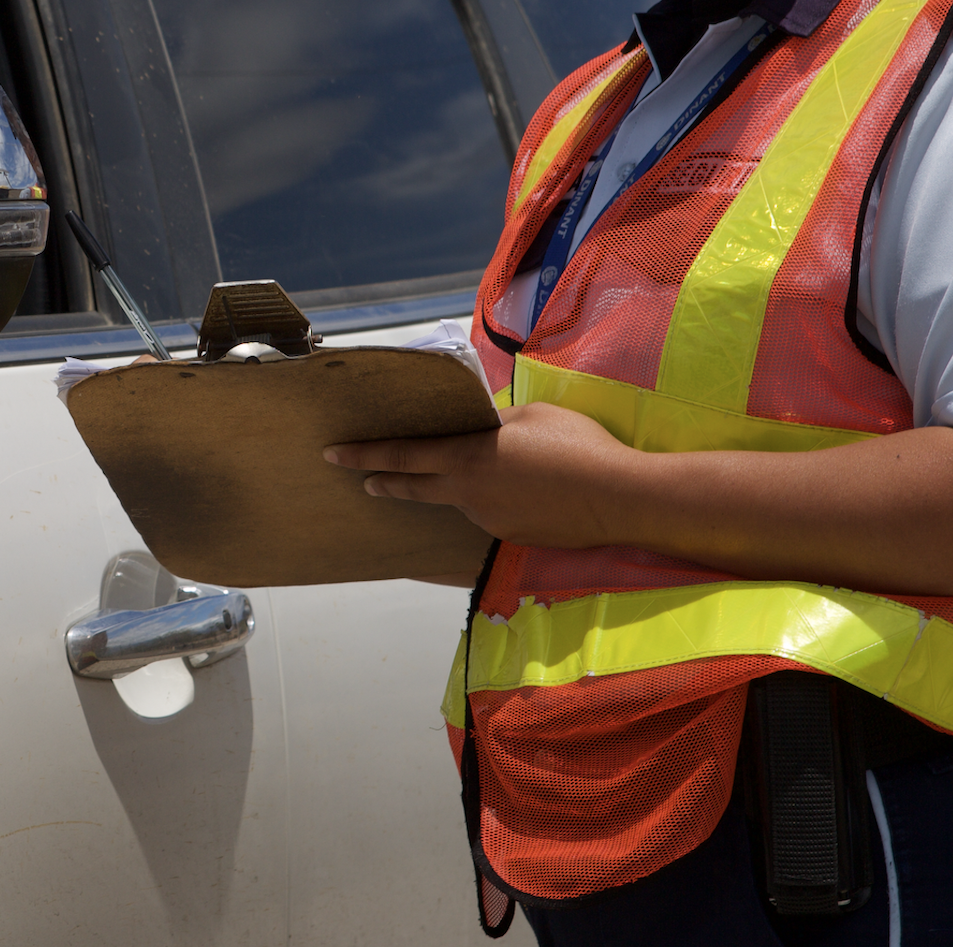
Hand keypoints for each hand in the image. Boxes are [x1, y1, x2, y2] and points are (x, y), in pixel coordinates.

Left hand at [323, 402, 638, 547]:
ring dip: (459, 486)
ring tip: (491, 468)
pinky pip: (491, 511)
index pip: (403, 455)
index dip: (366, 454)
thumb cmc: (575, 446)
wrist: (617, 498)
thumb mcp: (530, 415)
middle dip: (385, 481)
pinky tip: (521, 489)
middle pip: (415, 487)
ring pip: (461, 498)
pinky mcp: (512, 536)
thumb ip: (496, 422)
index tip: (335, 454)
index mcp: (467, 457)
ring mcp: (488, 519)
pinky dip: (492, 499)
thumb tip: (482, 426)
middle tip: (364, 479)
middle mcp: (468, 494)